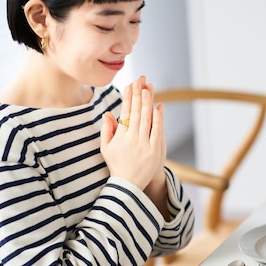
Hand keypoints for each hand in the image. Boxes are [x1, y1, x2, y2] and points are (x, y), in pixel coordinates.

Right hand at [100, 76, 165, 190]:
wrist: (128, 185)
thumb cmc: (117, 165)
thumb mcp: (106, 148)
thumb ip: (107, 130)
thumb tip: (108, 113)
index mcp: (120, 137)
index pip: (125, 112)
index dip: (128, 98)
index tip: (130, 85)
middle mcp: (132, 139)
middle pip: (137, 112)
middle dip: (139, 94)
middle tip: (140, 80)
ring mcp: (144, 144)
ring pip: (147, 119)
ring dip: (148, 102)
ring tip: (149, 88)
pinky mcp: (154, 151)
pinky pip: (157, 131)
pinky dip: (158, 119)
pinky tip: (159, 107)